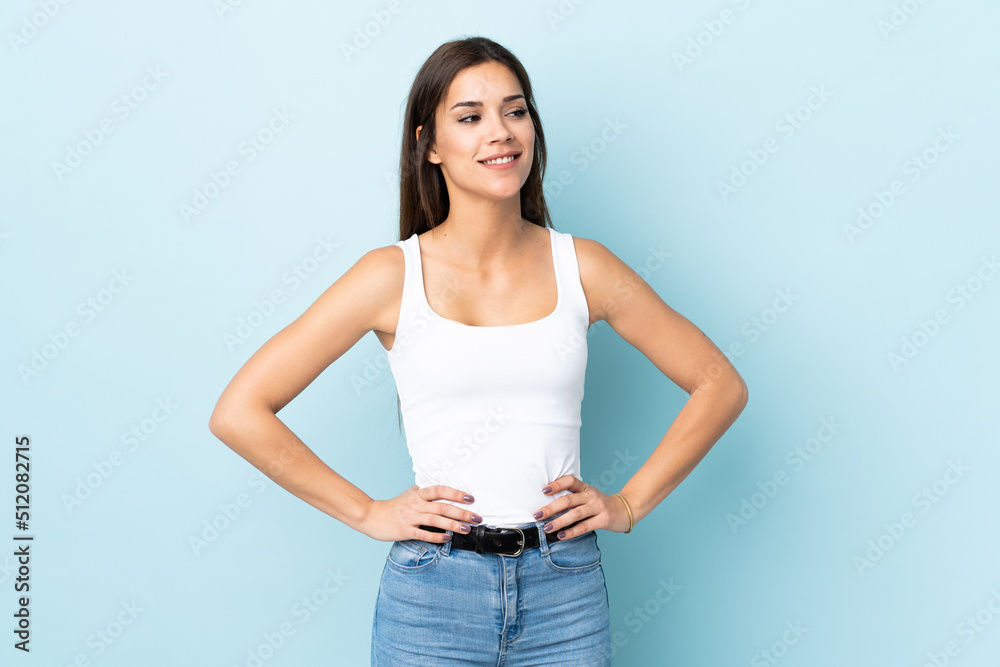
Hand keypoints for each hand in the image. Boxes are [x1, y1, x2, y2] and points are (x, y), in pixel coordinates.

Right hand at [360, 484, 482, 542]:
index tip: (470, 498)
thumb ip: (423, 491)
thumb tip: (438, 486)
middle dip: (461, 512)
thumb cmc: (392, 506)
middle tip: (477, 517)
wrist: (371, 516)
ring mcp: (410, 517)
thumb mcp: (408, 494)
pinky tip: (447, 539)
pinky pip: (423, 533)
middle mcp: (416, 504)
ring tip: (466, 529)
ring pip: (435, 520)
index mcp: (418, 494)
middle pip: (442, 507)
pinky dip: (436, 537)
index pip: (440, 490)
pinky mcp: (405, 530)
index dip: (455, 493)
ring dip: (453, 525)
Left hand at [533, 475, 632, 538]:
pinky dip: (572, 532)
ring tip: (547, 528)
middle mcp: (591, 495)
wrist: (625, 509)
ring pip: (575, 514)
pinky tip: (561, 535)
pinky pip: (584, 526)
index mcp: (585, 487)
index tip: (543, 491)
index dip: (557, 484)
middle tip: (537, 515)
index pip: (570, 481)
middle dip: (551, 508)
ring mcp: (598, 507)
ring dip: (559, 521)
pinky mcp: (603, 519)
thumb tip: (548, 508)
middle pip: (568, 500)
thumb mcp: (588, 496)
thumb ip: (572, 498)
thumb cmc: (600, 504)